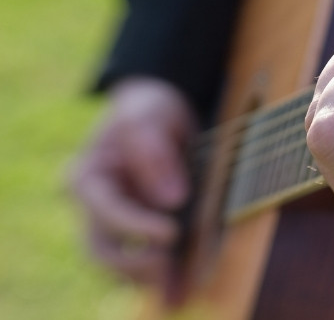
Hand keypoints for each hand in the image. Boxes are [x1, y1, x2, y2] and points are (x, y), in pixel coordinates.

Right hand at [70, 77, 194, 286]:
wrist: (155, 113)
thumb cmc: (148, 111)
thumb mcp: (150, 118)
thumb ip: (154, 153)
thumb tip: (171, 198)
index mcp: (87, 177)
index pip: (107, 211)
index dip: (136, 226)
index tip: (170, 233)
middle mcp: (93, 207)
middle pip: (102, 250)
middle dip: (134, 266)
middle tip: (170, 267)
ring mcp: (111, 224)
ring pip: (119, 264)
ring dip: (148, 278)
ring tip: (178, 290)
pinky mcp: (133, 234)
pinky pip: (140, 261)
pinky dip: (159, 275)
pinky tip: (180, 288)